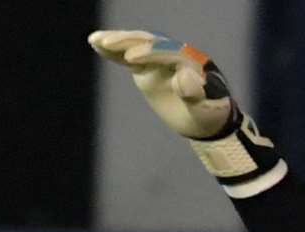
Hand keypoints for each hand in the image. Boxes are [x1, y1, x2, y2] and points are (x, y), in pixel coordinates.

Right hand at [87, 29, 235, 138]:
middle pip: (150, 43)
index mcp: (190, 61)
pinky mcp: (146, 68)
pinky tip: (95, 44)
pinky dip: (113, 51)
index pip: (168, 52)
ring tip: (96, 39)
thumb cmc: (209, 113)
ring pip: (137, 45)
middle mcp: (173, 55)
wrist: (205, 118)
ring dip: (117, 41)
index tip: (132, 57)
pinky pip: (128, 56)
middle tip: (108, 42)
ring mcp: (159, 60)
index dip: (150, 53)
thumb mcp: (207, 108)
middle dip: (130, 41)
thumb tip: (182, 78)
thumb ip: (195, 93)